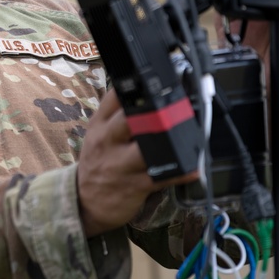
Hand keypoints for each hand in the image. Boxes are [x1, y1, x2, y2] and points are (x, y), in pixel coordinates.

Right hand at [76, 89, 198, 236]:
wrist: (85, 201)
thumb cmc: (99, 161)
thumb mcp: (99, 134)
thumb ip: (117, 113)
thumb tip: (147, 90)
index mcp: (100, 124)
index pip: (115, 97)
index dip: (137, 84)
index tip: (156, 78)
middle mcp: (107, 141)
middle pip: (129, 120)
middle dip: (153, 112)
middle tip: (174, 105)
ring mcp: (119, 164)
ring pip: (146, 150)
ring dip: (169, 142)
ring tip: (189, 134)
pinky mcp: (134, 186)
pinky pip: (161, 178)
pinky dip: (180, 172)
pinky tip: (194, 167)